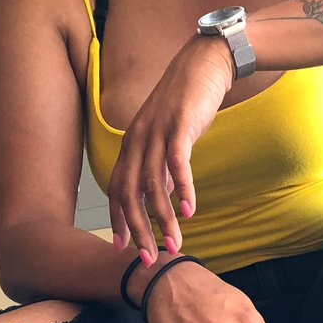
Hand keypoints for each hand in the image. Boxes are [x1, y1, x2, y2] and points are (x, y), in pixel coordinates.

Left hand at [108, 34, 233, 261]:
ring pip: (153, 185)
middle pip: (130, 194)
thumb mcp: (168, 136)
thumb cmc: (188, 102)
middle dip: (138, 231)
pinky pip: (177, 164)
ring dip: (163, 219)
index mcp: (132, 144)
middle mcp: (138, 140)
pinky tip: (190, 212)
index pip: (117, 189)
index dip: (118, 220)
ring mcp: (157, 132)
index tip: (123, 249)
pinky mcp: (180, 126)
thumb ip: (162, 165)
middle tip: (148, 259)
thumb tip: (163, 196)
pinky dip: (183, 190)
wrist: (205, 63)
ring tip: (174, 245)